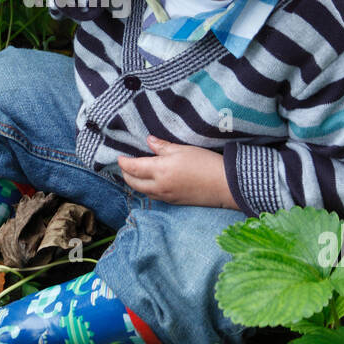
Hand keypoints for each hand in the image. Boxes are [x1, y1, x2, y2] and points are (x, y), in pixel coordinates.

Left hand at [118, 136, 238, 208]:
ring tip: (135, 173)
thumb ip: (162, 147)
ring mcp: (166, 196)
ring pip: (142, 191)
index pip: (133, 168)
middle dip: (125, 174)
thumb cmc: (205, 163)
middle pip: (133, 183)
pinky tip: (150, 182)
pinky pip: (154, 196)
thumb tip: (148, 141)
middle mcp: (159, 186)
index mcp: (159, 171)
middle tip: (124, 165)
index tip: (119, 157)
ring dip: (135, 182)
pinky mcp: (174, 202)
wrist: (224, 185)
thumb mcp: (182, 149)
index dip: (123, 163)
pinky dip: (146, 189)